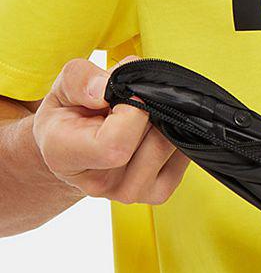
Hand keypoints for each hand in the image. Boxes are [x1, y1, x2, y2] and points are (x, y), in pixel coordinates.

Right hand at [33, 56, 188, 204]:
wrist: (78, 146)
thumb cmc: (71, 114)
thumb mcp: (64, 87)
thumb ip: (81, 79)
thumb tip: (107, 88)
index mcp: (65, 156)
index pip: (114, 144)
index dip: (133, 111)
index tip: (129, 94)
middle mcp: (97, 183)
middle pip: (153, 142)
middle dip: (153, 111)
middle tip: (135, 102)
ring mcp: (129, 192)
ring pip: (172, 147)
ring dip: (166, 121)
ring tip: (142, 116)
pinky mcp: (157, 193)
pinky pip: (185, 157)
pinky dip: (177, 136)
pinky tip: (154, 130)